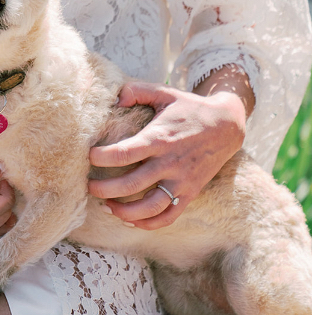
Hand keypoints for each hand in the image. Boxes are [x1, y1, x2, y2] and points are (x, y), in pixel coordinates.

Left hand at [88, 82, 247, 229]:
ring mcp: (181, 181)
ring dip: (124, 212)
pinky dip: (148, 224)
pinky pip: (168, 217)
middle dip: (104, 189)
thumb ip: (137, 90)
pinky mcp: (190, 193)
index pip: (125, 152)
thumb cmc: (189, 108)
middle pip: (131, 185)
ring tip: (106, 205)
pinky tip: (131, 220)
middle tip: (88, 185)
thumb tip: (115, 99)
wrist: (226, 126)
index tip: (88, 156)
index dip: (102, 157)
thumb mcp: (164, 92)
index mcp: (159, 138)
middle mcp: (169, 162)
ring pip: (149, 207)